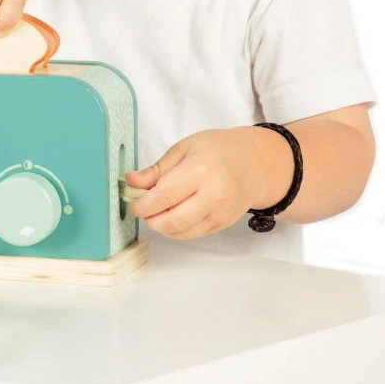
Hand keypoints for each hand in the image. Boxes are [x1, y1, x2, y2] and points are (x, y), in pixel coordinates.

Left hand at [124, 128, 267, 239]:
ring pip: (180, 232)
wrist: (254, 164)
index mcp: (199, 171)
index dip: (141, 204)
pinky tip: (171, 215)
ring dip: (160, 226)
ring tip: (156, 211)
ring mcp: (219, 214)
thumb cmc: (217, 150)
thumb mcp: (183, 149)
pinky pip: (192, 234)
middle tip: (141, 208)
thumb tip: (131, 181)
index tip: (132, 201)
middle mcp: (212, 196)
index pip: (163, 197)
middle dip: (149, 218)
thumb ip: (156, 169)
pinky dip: (175, 230)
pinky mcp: (222, 225)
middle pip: (171, 221)